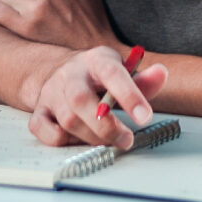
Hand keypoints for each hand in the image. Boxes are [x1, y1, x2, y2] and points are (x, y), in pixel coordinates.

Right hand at [28, 46, 168, 147]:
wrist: (61, 71)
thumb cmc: (97, 76)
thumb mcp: (121, 71)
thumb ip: (143, 79)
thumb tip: (161, 74)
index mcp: (95, 60)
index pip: (111, 72)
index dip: (129, 94)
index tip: (145, 116)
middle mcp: (70, 74)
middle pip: (81, 100)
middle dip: (106, 126)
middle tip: (126, 139)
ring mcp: (52, 92)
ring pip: (67, 120)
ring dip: (92, 137)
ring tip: (108, 139)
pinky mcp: (40, 109)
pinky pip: (45, 131)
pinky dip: (63, 140)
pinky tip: (79, 138)